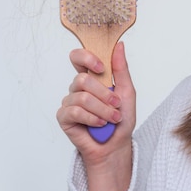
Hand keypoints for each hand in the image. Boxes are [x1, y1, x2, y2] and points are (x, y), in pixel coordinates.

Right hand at [56, 41, 135, 190]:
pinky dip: (92, 119)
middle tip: (116, 105)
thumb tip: (119, 46)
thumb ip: (121, 69)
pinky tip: (100, 124)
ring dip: (103, 110)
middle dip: (104, 94)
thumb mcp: (127, 91)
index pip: (78, 57)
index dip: (86, 57)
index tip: (101, 67)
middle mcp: (78, 88)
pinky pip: (75, 112)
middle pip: (82, 79)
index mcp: (92, 78)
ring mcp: (69, 102)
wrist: (117, 145)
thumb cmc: (121, 118)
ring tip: (112, 118)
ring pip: (82, 97)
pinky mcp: (64, 117)